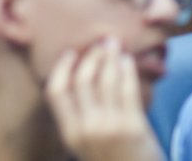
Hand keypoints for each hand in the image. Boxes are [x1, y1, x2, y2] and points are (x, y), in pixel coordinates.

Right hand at [45, 38, 163, 160]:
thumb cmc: (111, 158)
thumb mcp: (84, 142)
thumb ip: (78, 115)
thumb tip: (78, 73)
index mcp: (70, 132)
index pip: (56, 91)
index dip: (62, 67)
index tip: (70, 52)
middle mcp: (87, 128)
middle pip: (83, 80)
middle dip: (91, 56)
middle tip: (99, 43)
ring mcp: (111, 126)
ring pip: (106, 80)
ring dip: (110, 57)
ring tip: (114, 43)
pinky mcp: (134, 126)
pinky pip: (128, 89)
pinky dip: (127, 70)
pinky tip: (127, 60)